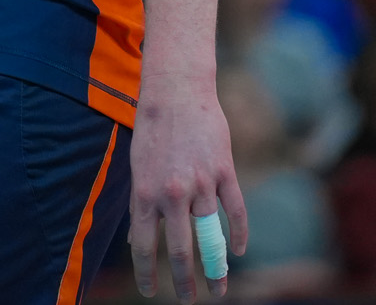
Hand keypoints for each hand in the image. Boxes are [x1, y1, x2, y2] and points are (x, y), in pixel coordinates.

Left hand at [129, 76, 247, 299]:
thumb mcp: (137, 168)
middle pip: (180, 250)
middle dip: (184, 281)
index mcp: (144, 193)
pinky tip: (238, 251)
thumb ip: (142, 205)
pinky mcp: (224, 172)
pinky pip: (235, 211)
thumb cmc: (152, 131)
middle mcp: (172, 194)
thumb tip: (137, 241)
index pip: (144, 247)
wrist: (176, 92)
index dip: (147, 274)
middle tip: (188, 299)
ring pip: (211, 237)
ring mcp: (200, 184)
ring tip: (219, 288)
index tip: (151, 292)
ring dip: (215, 267)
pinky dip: (239, 235)